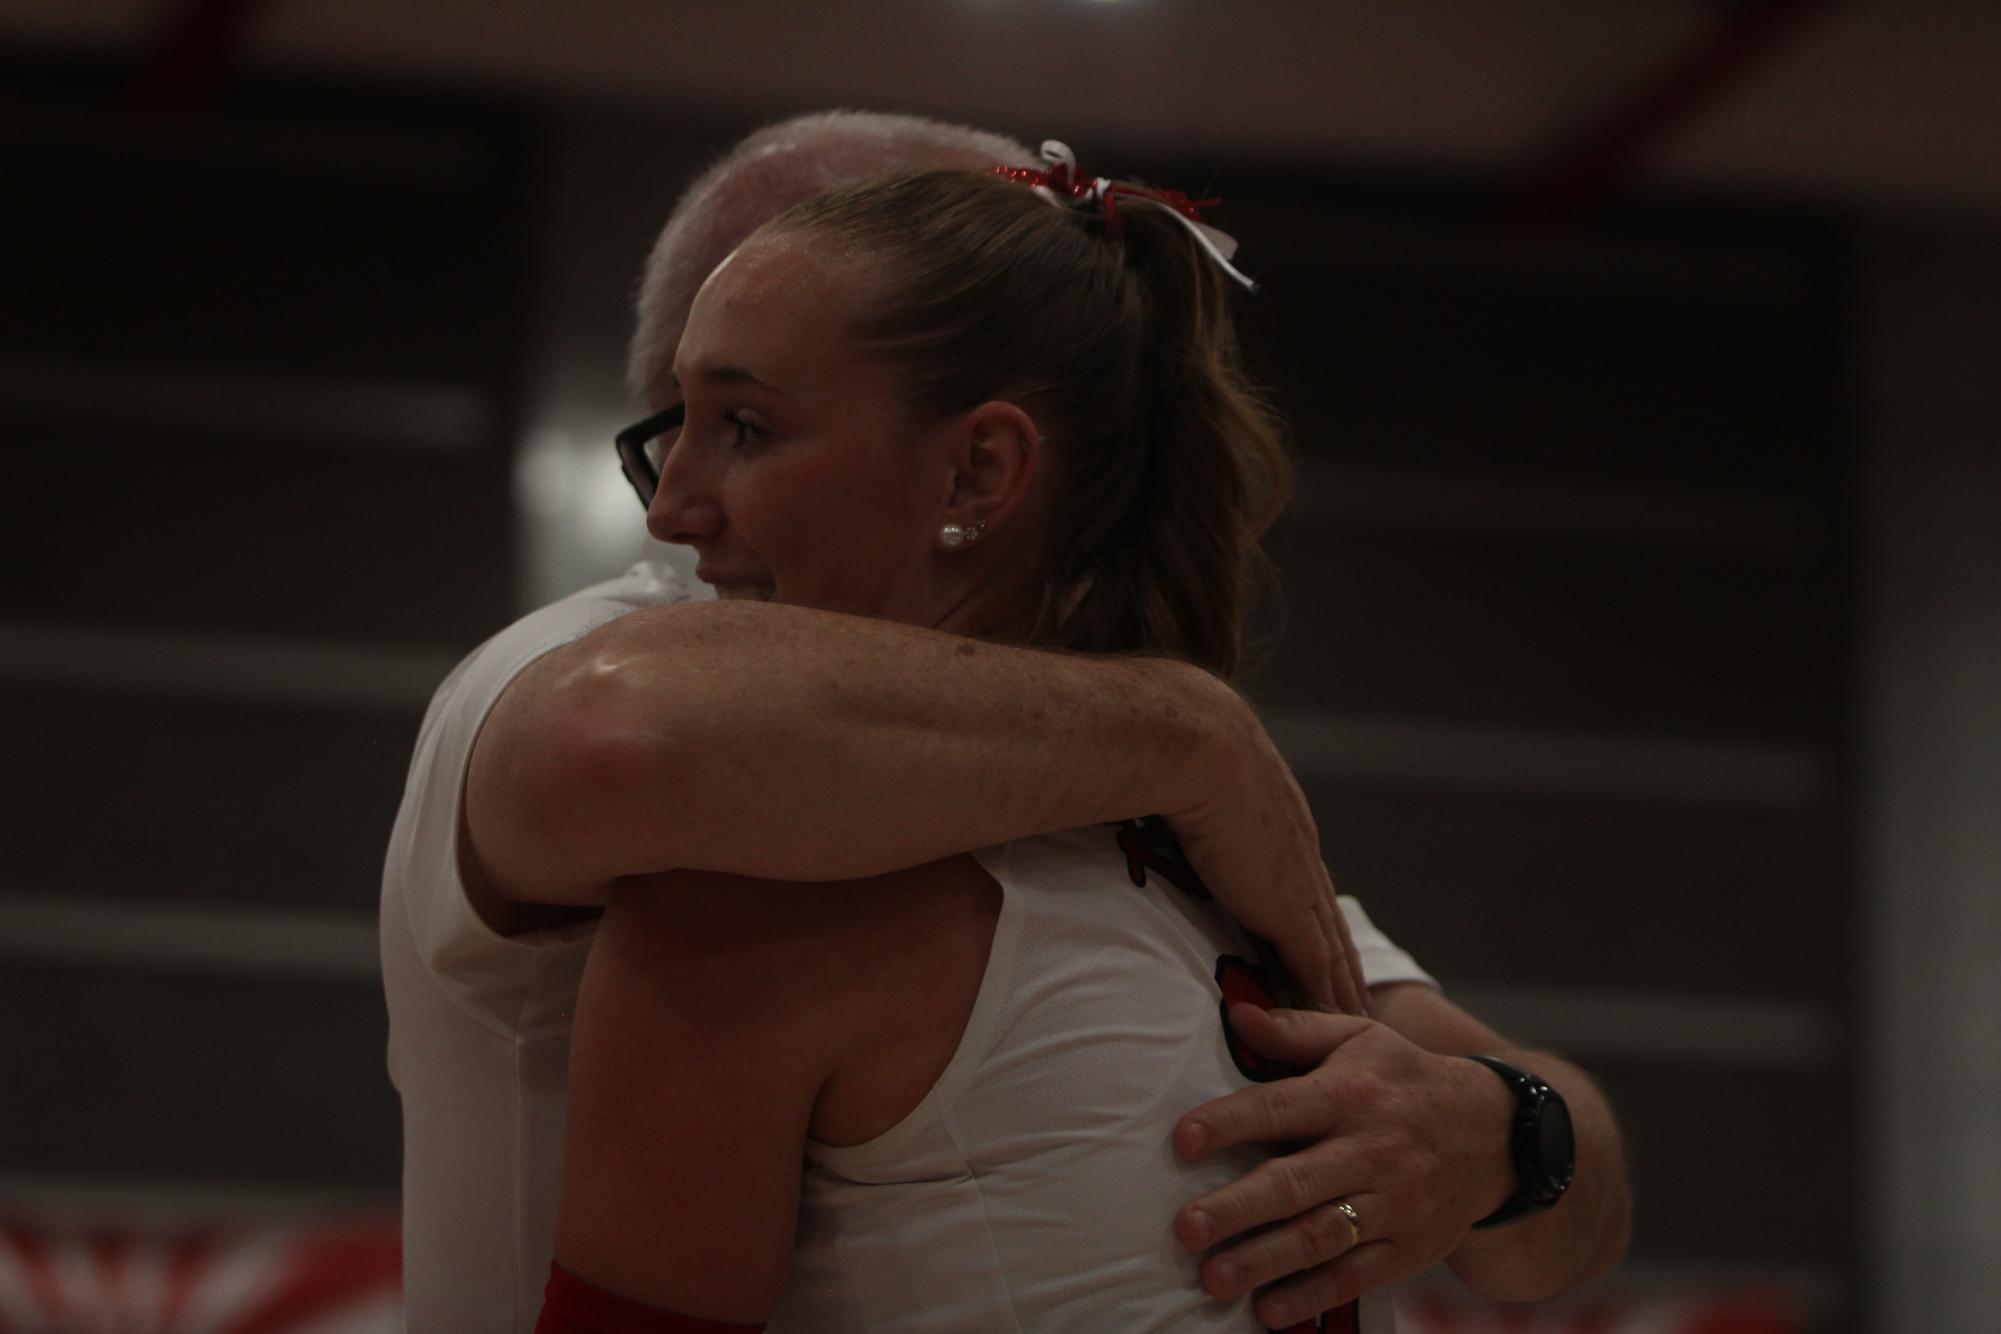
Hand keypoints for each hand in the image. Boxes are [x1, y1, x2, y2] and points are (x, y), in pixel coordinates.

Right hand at [1166, 698, 1367, 1014]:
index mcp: (1281, 826)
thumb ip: (1187, 803)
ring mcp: (1300, 886)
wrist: (1200, 750)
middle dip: (1344, 961)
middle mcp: (1300, 857)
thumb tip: (1154, 800)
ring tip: (1358, 1018)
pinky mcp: (1290, 912)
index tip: (1325, 946)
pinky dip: (1328, 997)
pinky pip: (1318, 967)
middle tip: (1358, 996)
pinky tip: (1339, 1020)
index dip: (1317, 920)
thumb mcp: (1193, 782)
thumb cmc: (1182, 753)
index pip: (1306, 886)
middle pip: (1331, 924)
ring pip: (1335, 951)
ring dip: (1346, 987)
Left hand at [1171, 1004, 1514, 1328]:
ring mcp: (1394, 1203)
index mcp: (1350, 1094)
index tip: (1182, 1140)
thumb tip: (1236, 1013)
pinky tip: (1268, 1310)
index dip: (1230, 1123)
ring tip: (1213, 1278)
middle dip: (1238, 1207)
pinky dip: (1312, 1295)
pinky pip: (1356, 1276)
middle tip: (1186, 1228)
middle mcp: (1371, 1149)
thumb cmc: (1404, 1079)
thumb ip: (1296, 1030)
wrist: (1493, 1132)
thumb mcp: (1360, 1039)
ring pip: (1321, 1235)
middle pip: (1296, 1182)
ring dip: (1264, 1260)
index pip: (1279, 1107)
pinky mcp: (1409, 1248)